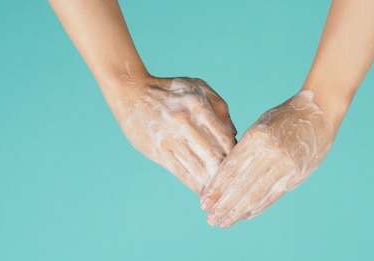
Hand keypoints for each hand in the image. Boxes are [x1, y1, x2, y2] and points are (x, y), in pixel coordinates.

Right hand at [111, 77, 236, 193]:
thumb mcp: (197, 87)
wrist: (131, 92)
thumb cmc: (169, 89)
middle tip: (235, 186)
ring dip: (211, 183)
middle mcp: (184, 122)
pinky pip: (179, 172)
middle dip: (225, 174)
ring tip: (221, 193)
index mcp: (198, 106)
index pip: (224, 138)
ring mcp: (169, 138)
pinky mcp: (157, 150)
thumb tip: (233, 134)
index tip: (243, 165)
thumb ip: (219, 107)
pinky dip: (193, 184)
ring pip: (197, 168)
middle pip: (213, 156)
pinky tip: (202, 191)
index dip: (236, 155)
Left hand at [200, 90, 336, 227]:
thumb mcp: (259, 126)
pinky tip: (244, 215)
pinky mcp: (297, 174)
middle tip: (210, 219)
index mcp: (256, 136)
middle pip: (242, 184)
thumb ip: (244, 149)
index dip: (216, 188)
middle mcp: (270, 151)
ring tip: (223, 222)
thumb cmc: (282, 117)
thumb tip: (223, 176)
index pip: (231, 168)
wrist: (318, 111)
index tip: (204, 202)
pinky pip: (273, 195)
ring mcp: (286, 164)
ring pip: (256, 193)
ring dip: (238, 211)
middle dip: (223, 205)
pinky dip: (257, 207)